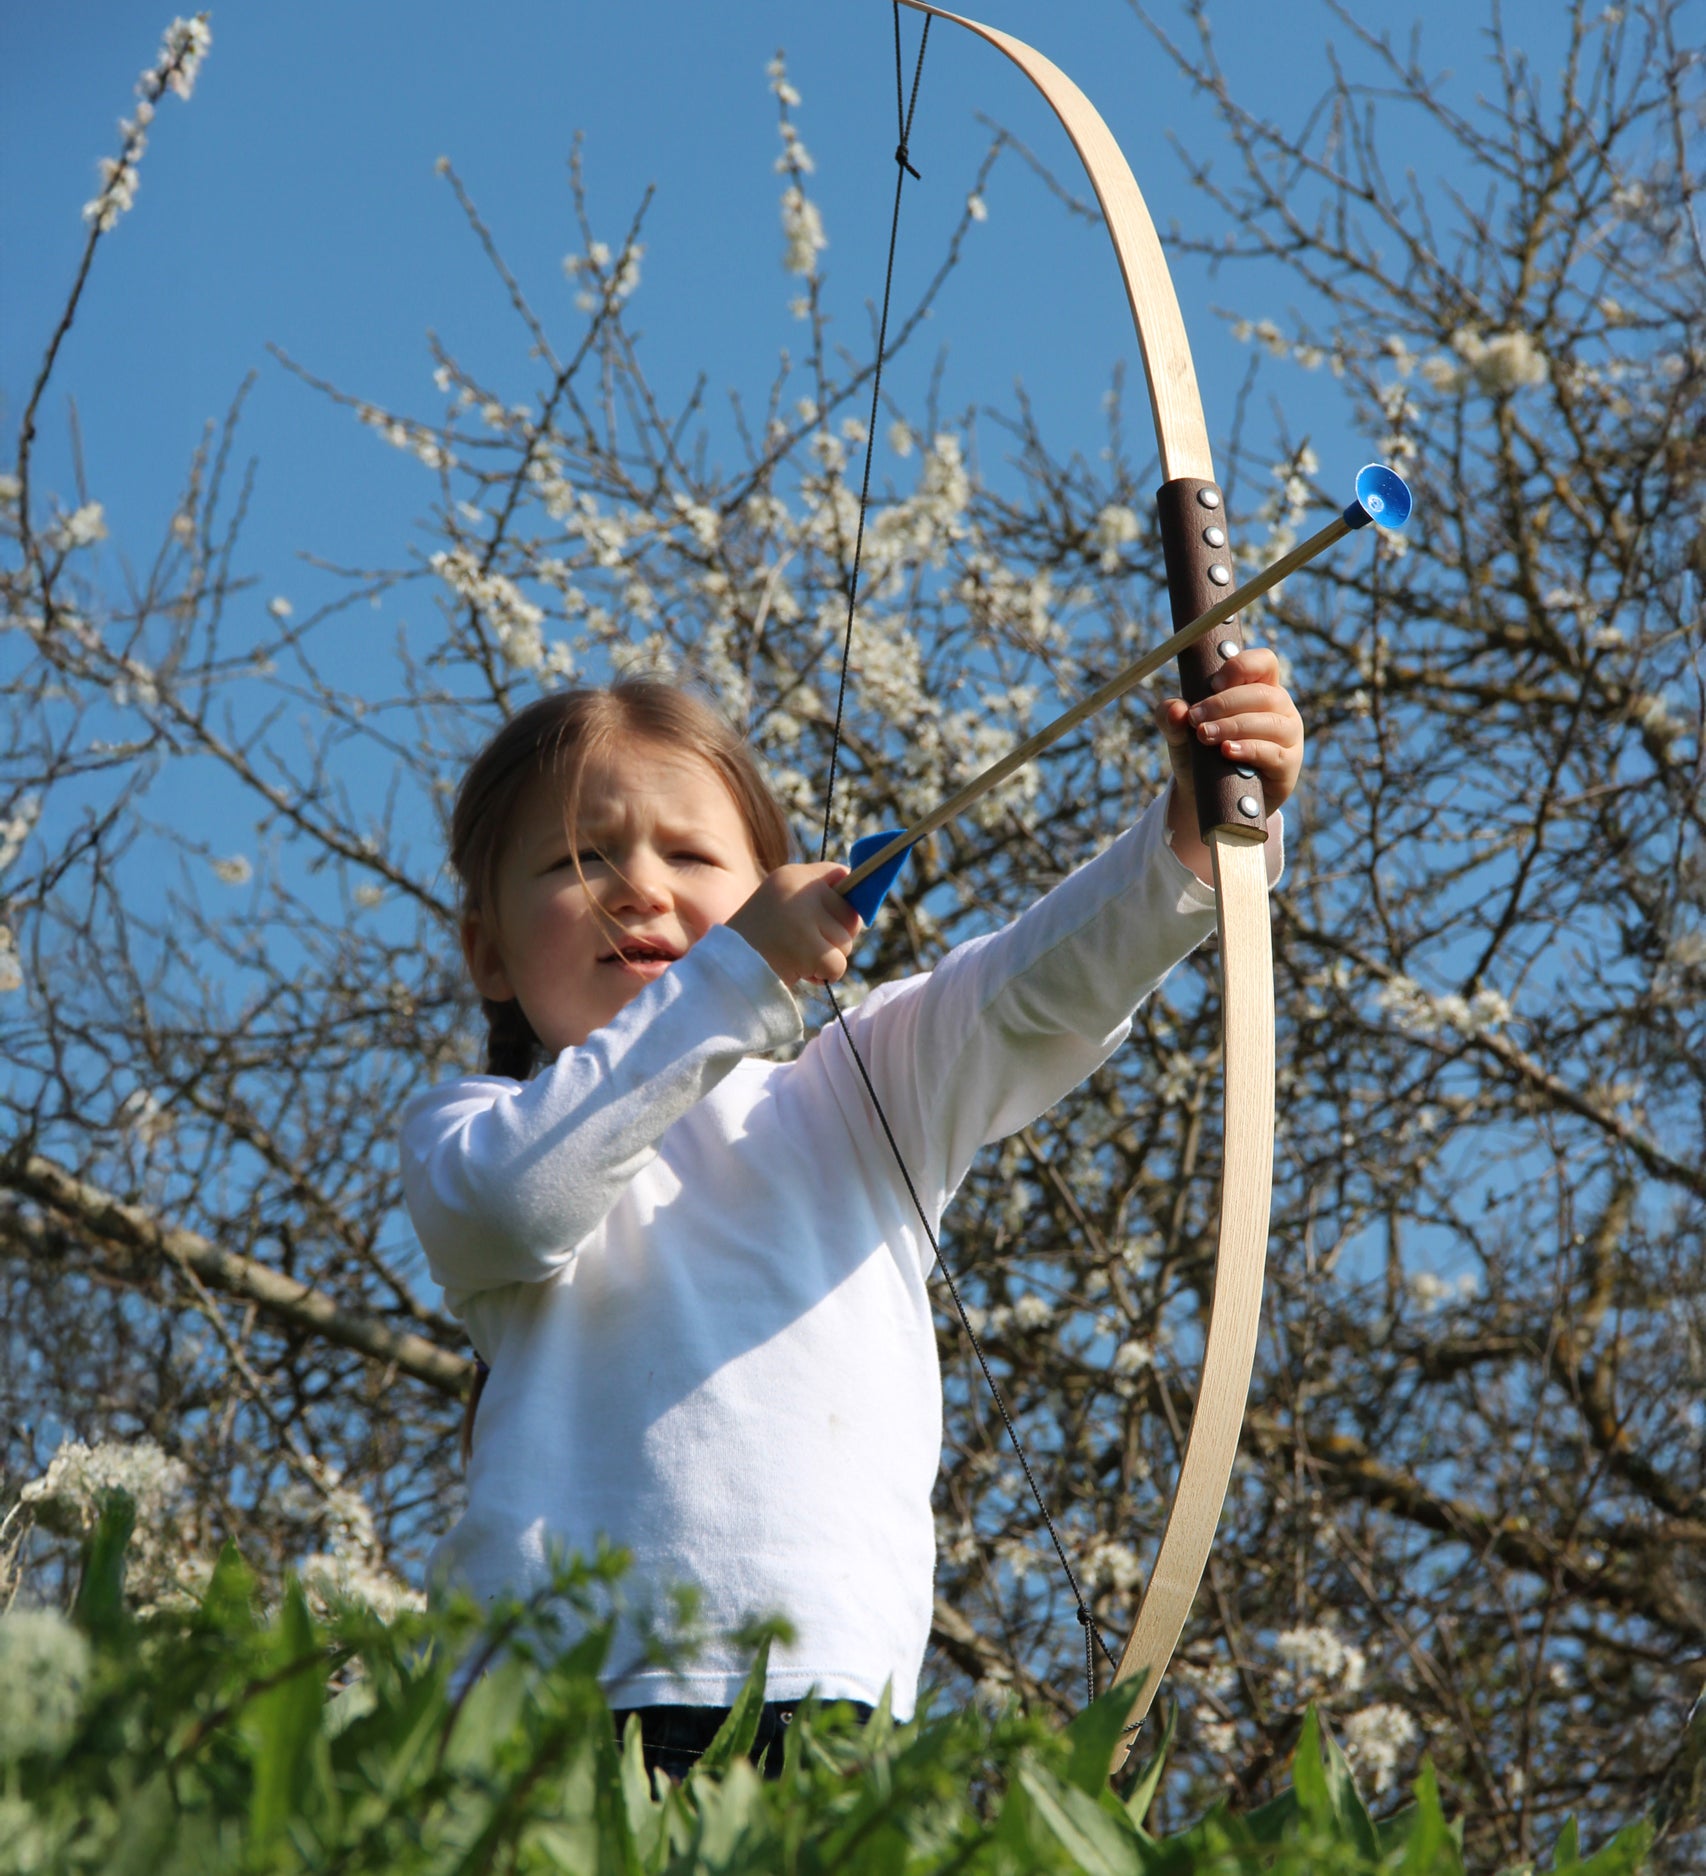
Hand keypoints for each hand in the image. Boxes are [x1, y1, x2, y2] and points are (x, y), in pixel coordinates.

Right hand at [727, 863, 862, 987]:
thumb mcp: (782, 904)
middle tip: (808, 945)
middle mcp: (798, 890)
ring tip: (797, 957)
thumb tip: (861, 907)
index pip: (843, 876)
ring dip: (827, 958)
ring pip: (846, 942)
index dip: (846, 901)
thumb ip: (817, 897)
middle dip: (837, 936)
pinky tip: (800, 971)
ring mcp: (802, 918)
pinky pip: (838, 965)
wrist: (725, 968)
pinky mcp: (806, 948)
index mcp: (792, 876)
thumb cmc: (758, 940)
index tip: (833, 917)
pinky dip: (824, 975)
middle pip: (850, 914)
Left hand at [1156, 646, 1304, 876]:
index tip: (1213, 684)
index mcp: (1259, 688)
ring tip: (1205, 736)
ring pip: (1270, 723)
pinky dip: (1250, 750)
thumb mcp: (1179, 731)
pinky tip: (1228, 751)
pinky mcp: (1287, 766)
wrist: (1205, 796)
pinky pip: (1275, 754)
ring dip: (1234, 726)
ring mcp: (1288, 737)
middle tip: (1195, 718)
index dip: (1242, 666)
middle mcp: (1279, 709)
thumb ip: (1170, 716)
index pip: (1264, 663)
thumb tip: (1176, 710)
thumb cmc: (1199, 753)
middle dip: (1225, 704)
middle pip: (1263, 694)